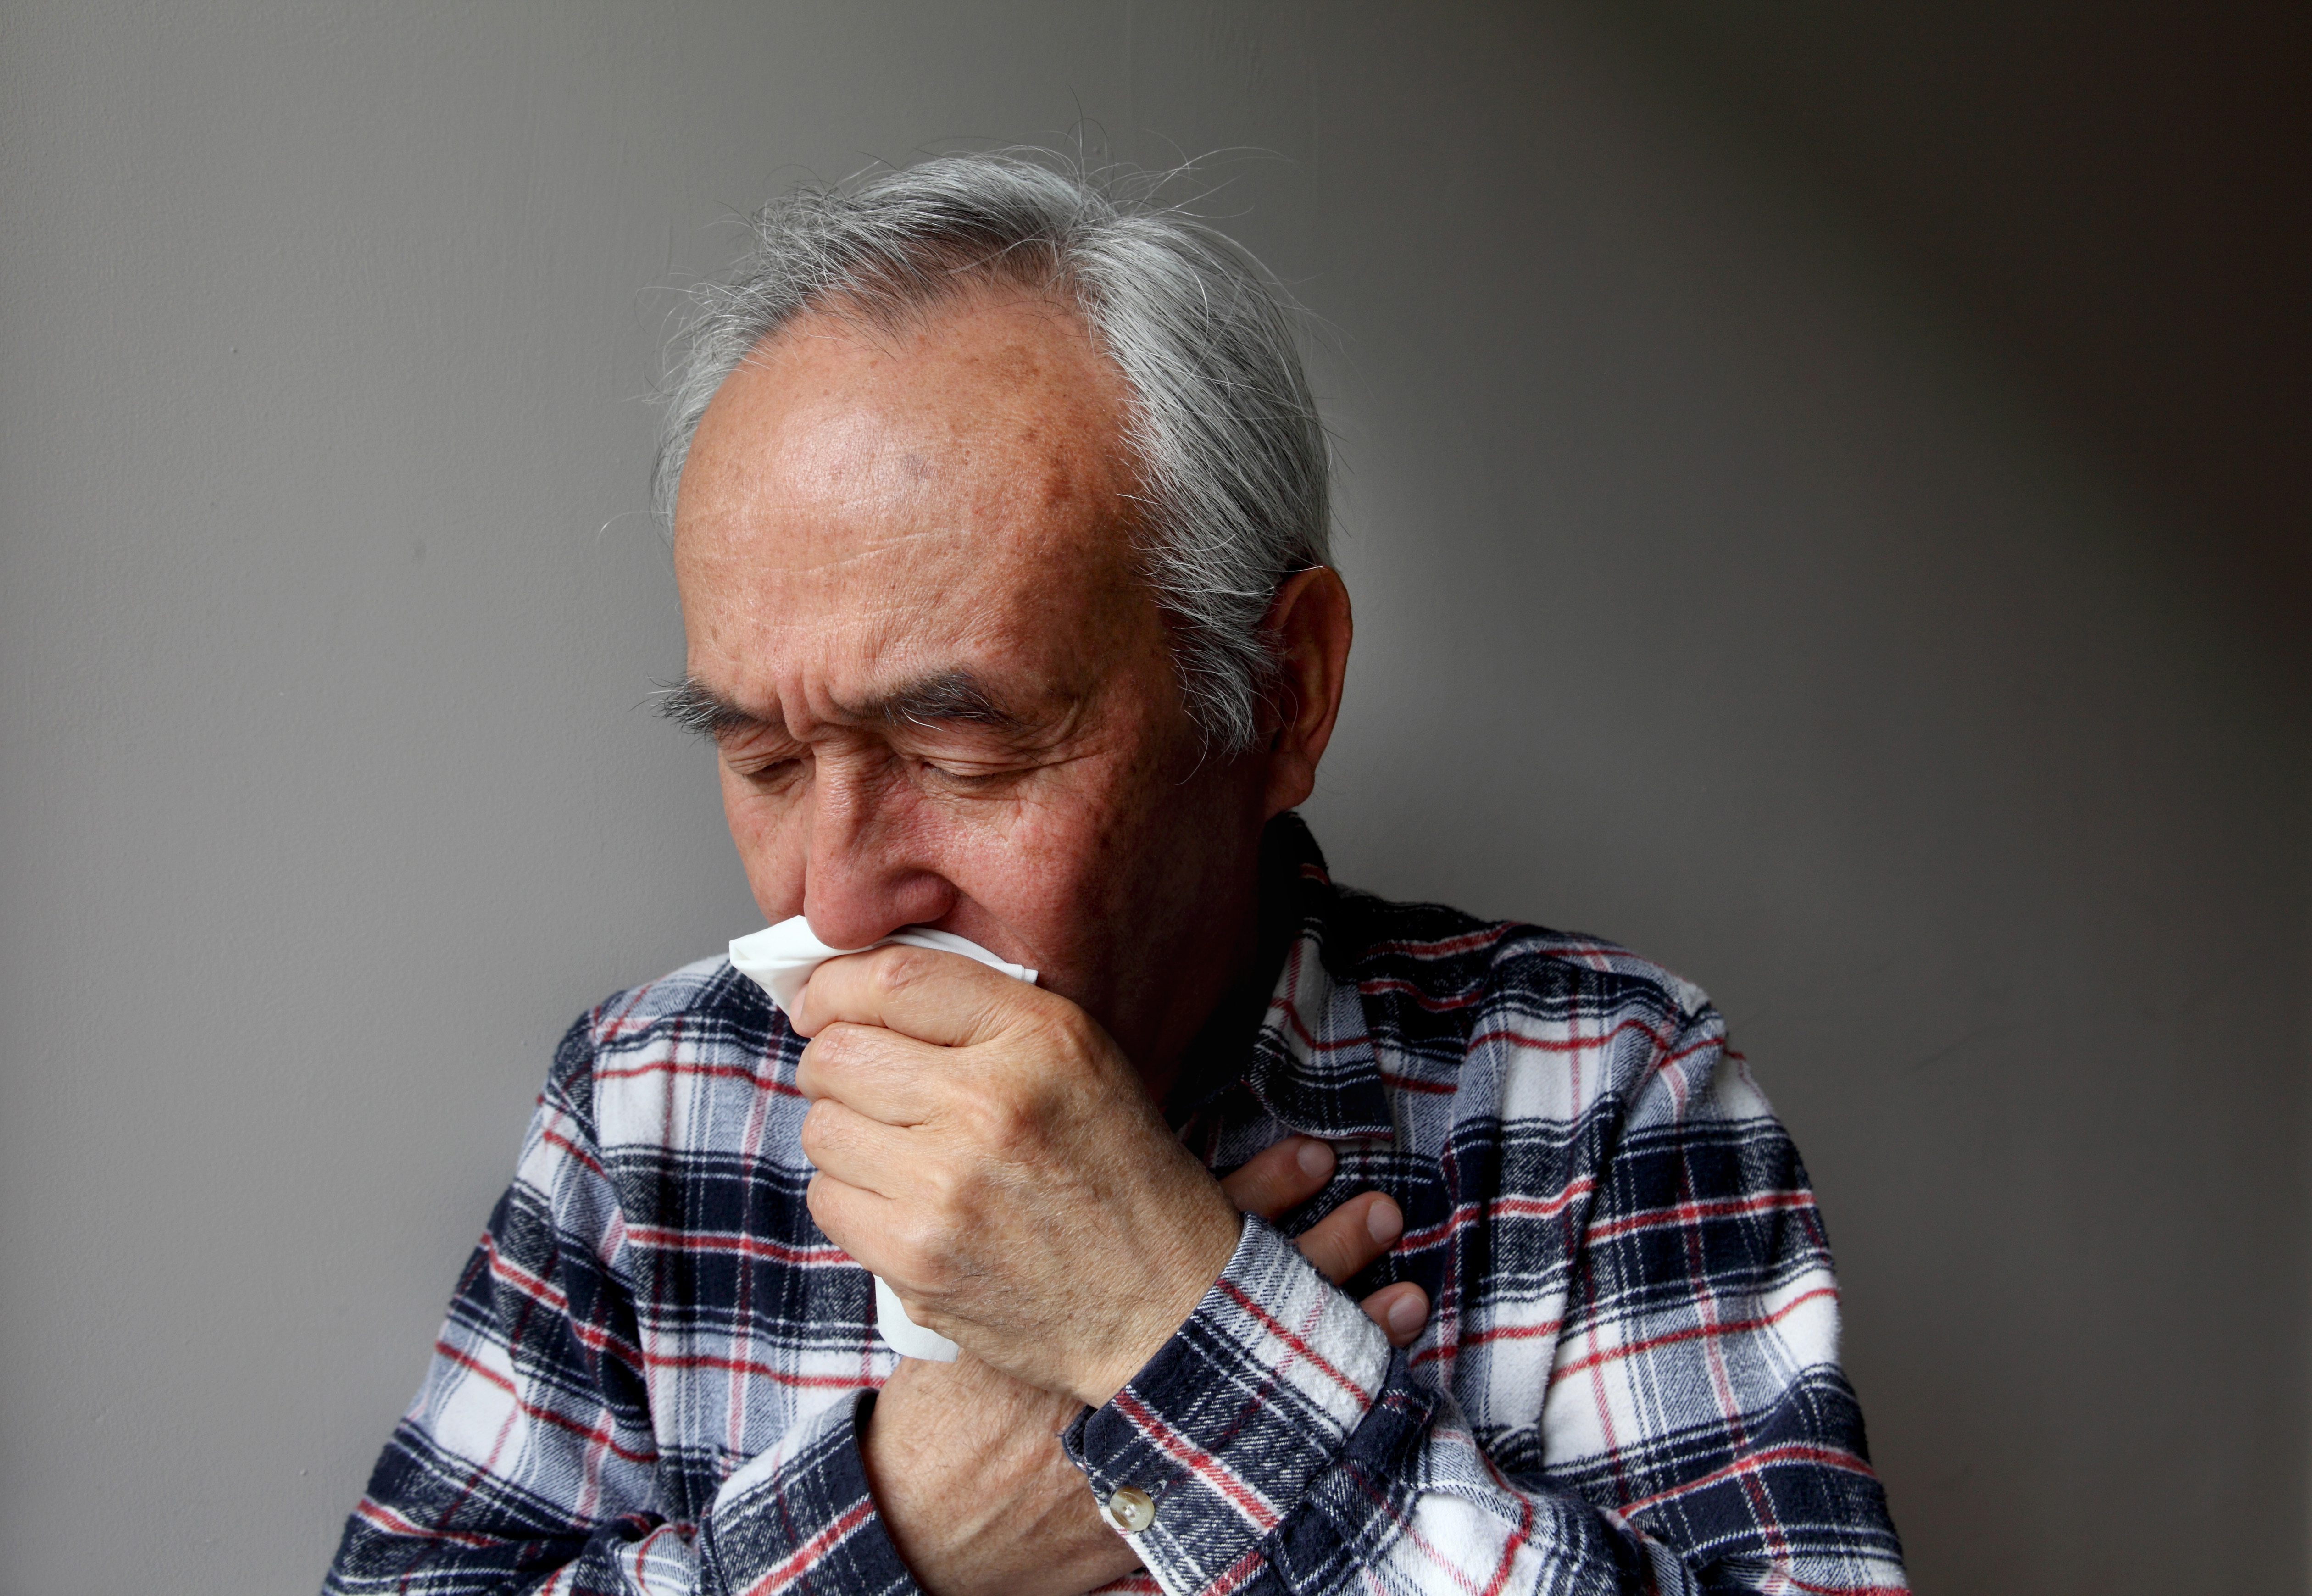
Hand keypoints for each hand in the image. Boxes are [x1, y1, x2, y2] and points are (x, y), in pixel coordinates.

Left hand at [794, 946, 1243, 1405]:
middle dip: (836, 1064)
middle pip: (838, 1054)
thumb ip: (982, 1013)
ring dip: (846, 1134)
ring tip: (900, 1150)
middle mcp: (988, 1103)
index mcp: (1036, 1039)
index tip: (821, 1004)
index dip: (835, 987)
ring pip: (821, 1128)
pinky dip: (852, 1198)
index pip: (892, 980)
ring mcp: (945, 1186)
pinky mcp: (915, 1258)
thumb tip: (853, 994)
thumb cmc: (1114, 1171)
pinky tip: (903, 1203)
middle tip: (866, 1084)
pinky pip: (827, 1199)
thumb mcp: (1080, 1058)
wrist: (1161, 1301)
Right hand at [859, 1135, 1425, 1595]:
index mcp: (1095, 1315)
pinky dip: (1325, 1414)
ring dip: (1346, 1330)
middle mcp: (1143, 1374)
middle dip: (1324, 1255)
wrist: (932, 1519)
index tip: (1314, 1155)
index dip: (1260, 1194)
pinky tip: (1375, 1395)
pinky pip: (1274, 1449)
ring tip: (1408, 1292)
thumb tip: (1066, 1152)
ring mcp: (1166, 1439)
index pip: (1195, 1237)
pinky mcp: (1180, 1492)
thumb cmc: (947, 1406)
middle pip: (1253, 1303)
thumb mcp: (974, 1311)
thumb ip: (1022, 1247)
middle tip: (1379, 1206)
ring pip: (1278, 1377)